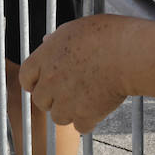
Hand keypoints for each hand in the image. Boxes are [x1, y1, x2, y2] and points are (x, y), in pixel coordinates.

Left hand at [19, 14, 130, 132]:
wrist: (128, 54)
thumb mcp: (76, 28)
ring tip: (88, 97)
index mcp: (45, 57)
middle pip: (41, 100)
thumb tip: (47, 41)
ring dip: (70, 111)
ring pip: (59, 117)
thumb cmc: (108, 35)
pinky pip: (80, 126)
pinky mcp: (84, 116)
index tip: (45, 81)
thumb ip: (58, 38)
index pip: (26, 77)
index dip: (35, 81)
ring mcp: (65, 101)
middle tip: (72, 89)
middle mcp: (50, 81)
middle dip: (53, 97)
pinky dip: (89, 120)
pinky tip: (99, 107)